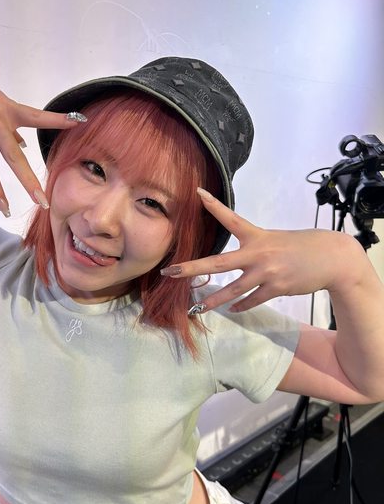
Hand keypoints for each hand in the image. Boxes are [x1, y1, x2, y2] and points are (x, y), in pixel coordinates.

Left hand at [161, 187, 361, 311]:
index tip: (197, 194)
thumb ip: (257, 247)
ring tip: (197, 308)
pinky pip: (252, 300)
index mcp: (257, 236)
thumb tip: (242, 261)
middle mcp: (258, 253)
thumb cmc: (303, 245)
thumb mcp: (277, 238)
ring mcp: (266, 273)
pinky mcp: (276, 288)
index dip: (213, 206)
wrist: (333, 258)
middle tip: (170, 272)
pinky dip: (241, 306)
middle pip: (218, 262)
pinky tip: (232, 309)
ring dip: (213, 301)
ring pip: (232, 290)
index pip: (230, 218)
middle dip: (192, 268)